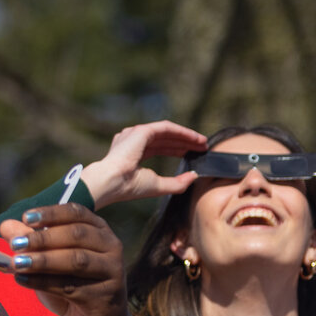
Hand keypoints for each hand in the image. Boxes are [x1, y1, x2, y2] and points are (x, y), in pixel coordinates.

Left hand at [0, 204, 129, 315]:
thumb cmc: (73, 284)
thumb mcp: (50, 260)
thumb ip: (31, 242)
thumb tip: (7, 226)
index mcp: (100, 231)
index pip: (77, 213)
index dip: (52, 213)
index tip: (26, 218)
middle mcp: (112, 247)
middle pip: (77, 235)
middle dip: (44, 238)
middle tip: (16, 244)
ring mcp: (113, 272)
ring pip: (77, 260)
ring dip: (44, 260)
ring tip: (17, 263)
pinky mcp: (106, 296)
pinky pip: (71, 286)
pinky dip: (43, 282)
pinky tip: (22, 281)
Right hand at [79, 120, 208, 208]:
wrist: (111, 183)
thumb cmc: (129, 187)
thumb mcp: (158, 186)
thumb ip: (177, 183)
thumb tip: (194, 176)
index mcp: (134, 153)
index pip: (161, 147)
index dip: (179, 150)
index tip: (196, 154)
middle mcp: (133, 141)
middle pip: (165, 139)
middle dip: (186, 142)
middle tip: (204, 147)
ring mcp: (135, 134)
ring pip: (167, 132)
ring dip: (186, 136)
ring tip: (203, 143)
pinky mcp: (141, 131)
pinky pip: (166, 128)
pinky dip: (182, 132)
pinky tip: (195, 138)